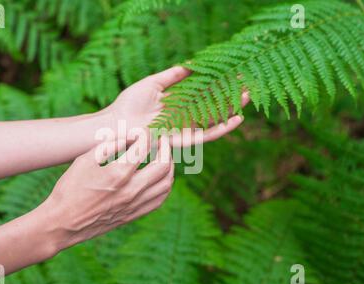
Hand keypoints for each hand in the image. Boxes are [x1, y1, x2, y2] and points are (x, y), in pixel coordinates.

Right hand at [41, 135, 173, 250]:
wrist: (63, 223)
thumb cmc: (70, 189)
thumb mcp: (84, 160)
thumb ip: (109, 145)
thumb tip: (129, 135)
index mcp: (118, 173)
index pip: (144, 147)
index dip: (146, 134)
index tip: (143, 131)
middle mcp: (131, 190)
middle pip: (163, 165)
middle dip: (166, 148)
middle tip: (162, 141)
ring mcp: (134, 205)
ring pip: (166, 184)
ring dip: (169, 167)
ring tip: (164, 158)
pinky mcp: (133, 215)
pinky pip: (159, 200)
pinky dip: (164, 186)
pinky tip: (159, 178)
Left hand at [105, 66, 249, 146]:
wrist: (116, 124)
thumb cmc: (129, 104)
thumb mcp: (153, 84)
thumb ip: (173, 76)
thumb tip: (191, 64)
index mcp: (178, 103)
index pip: (203, 93)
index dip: (218, 85)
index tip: (233, 74)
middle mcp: (184, 117)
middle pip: (212, 106)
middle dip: (229, 96)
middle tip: (247, 85)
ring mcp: (184, 129)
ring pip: (213, 120)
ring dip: (231, 109)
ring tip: (247, 98)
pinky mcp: (182, 140)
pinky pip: (205, 135)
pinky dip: (221, 128)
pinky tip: (236, 119)